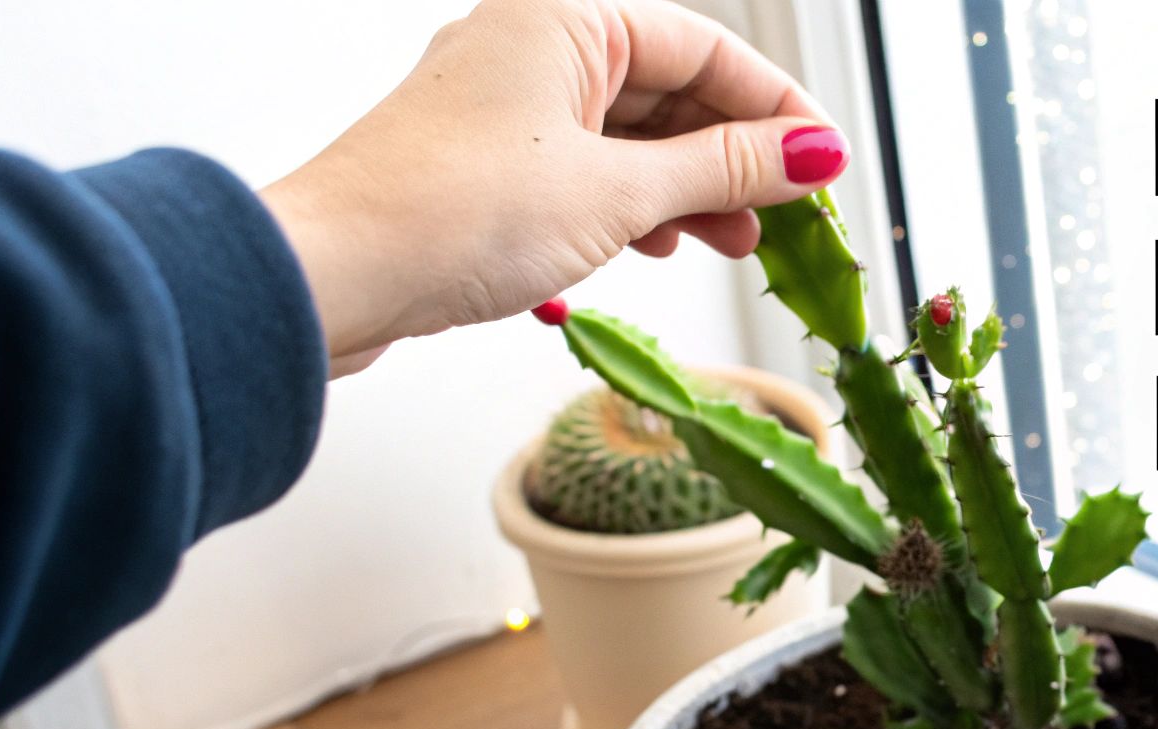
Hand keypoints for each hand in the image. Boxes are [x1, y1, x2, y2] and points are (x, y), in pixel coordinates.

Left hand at [259, 0, 850, 375]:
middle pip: (670, 91)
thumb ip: (723, 170)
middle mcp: (535, 47)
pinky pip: (589, 169)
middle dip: (734, 158)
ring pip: (631, 136)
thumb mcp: (618, 193)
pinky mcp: (490, 163)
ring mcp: (509, 106)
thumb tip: (811, 154)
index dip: (776, 110)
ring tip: (735, 244)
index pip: (704, 49)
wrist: (332, 275)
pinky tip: (661, 245)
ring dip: (690, 189)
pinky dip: (637, 205)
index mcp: (565, 19)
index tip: (825, 164)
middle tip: (788, 217)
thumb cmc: (450, 213)